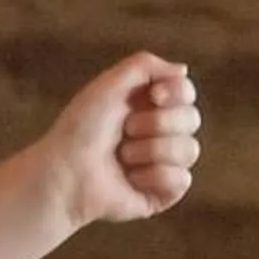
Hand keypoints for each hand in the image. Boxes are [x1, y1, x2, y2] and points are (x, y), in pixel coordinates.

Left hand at [39, 54, 199, 228]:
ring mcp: (164, 164)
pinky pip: (182, 179)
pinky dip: (153, 176)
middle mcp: (160, 132)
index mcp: (149, 105)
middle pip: (192, 119)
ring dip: (151, 150)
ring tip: (123, 157)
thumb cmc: (80, 128)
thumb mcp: (109, 84)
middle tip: (126, 130)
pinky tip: (130, 179)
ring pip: (189, 150)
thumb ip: (145, 65)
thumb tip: (182, 71)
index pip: (186, 93)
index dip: (177, 92)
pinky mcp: (164, 193)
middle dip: (158, 123)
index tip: (155, 96)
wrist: (66, 173)